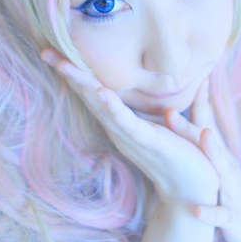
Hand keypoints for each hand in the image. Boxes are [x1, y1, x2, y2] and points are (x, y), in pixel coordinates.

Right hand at [40, 48, 218, 206]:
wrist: (195, 190)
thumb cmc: (185, 156)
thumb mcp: (171, 124)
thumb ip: (164, 105)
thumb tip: (178, 78)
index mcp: (123, 121)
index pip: (95, 91)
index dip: (77, 72)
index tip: (57, 52)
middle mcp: (120, 128)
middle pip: (89, 95)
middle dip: (69, 73)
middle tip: (45, 52)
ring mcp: (131, 135)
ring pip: (101, 105)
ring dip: (83, 84)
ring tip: (64, 65)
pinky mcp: (147, 142)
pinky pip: (126, 122)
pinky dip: (112, 107)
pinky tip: (101, 92)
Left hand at [163, 80, 240, 241]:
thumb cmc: (231, 190)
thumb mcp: (217, 165)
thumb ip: (199, 141)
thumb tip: (175, 115)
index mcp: (218, 156)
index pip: (206, 124)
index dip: (198, 102)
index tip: (191, 75)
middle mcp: (225, 168)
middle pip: (208, 143)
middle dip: (190, 127)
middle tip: (170, 110)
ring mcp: (230, 190)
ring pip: (221, 171)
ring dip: (214, 153)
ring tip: (205, 136)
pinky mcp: (232, 216)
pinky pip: (220, 214)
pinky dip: (209, 212)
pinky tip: (196, 209)